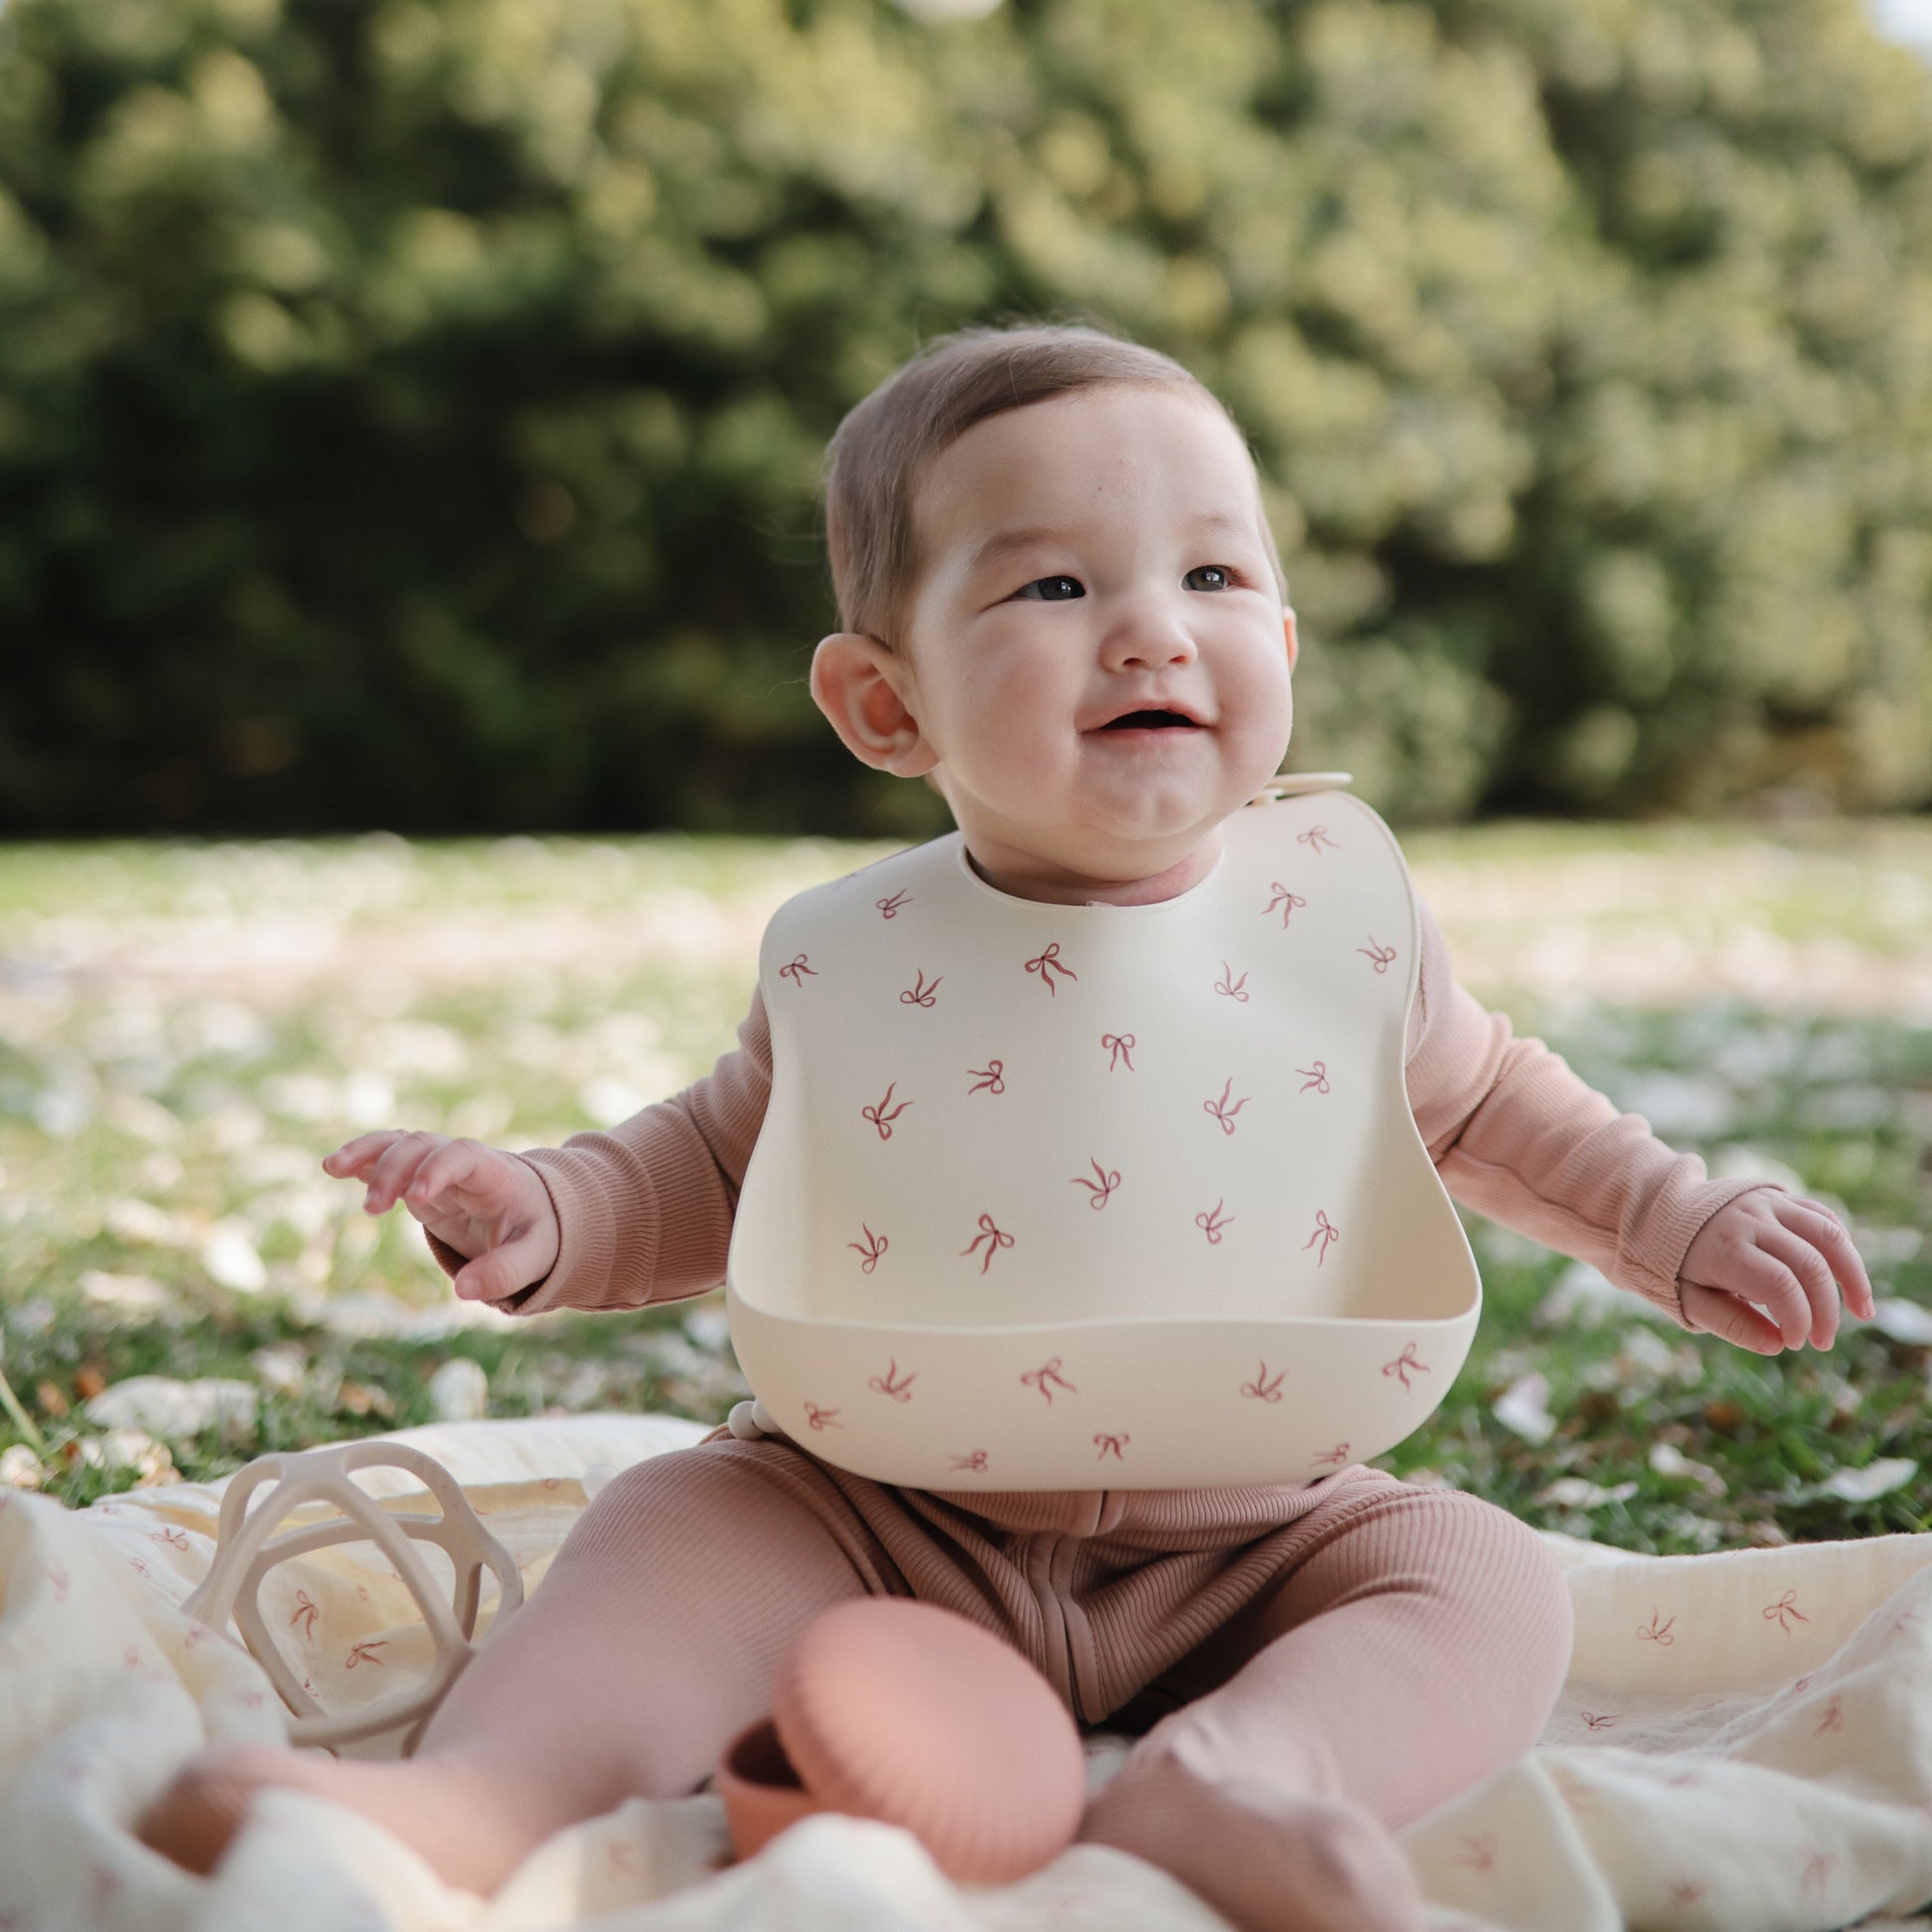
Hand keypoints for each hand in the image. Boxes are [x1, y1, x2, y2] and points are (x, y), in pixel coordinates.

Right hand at [322, 1131, 559, 1302]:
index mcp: (495, 1173)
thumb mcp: (536, 1256)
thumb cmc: (536, 1231)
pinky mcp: (419, 1182)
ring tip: (332, 1167)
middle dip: (394, 1169)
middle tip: (372, 1210)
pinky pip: (389, 1160)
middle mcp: (462, 1163)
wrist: (535, 1212)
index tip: (415, 1197)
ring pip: (401, 1143)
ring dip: (368, 1153)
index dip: (437, 1168)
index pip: (463, 1155)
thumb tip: (463, 1290)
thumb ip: (505, 1272)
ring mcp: (438, 1168)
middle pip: (424, 1145)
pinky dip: (364, 1160)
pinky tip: (334, 1167)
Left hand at [1677, 1190, 1874, 1354]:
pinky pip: (1821, 1216)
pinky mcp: (1777, 1196)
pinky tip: (1848, 1278)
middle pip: (1809, 1264)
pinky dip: (1842, 1247)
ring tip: (1862, 1311)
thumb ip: (1730, 1323)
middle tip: (1822, 1343)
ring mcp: (1766, 1203)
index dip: (1798, 1319)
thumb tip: (1777, 1345)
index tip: (1793, 1343)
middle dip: (1826, 1310)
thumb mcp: (1688, 1300)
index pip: (1780, 1285)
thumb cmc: (1674, 1267)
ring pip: (1828, 1234)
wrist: (1656, 1216)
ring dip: (1853, 1275)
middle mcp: (1749, 1219)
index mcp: (1724, 1248)